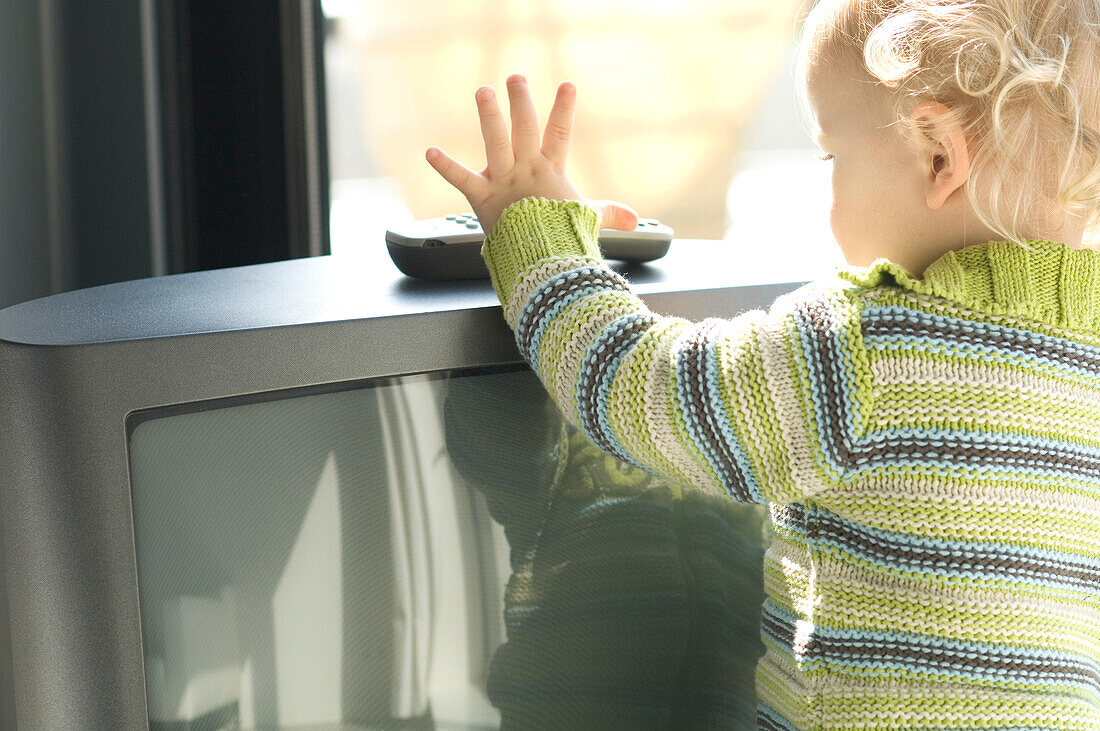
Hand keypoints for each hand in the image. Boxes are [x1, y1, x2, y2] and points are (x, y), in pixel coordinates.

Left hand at [425, 74, 637, 235]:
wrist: (545, 263)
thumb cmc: (564, 241)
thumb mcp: (588, 221)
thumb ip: (609, 213)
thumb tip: (636, 220)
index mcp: (551, 173)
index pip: (560, 134)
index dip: (564, 109)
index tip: (567, 85)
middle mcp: (527, 171)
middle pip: (525, 129)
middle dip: (521, 103)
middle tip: (516, 79)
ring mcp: (504, 183)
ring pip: (496, 143)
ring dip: (489, 117)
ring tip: (484, 92)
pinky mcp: (483, 199)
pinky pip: (462, 180)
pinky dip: (445, 166)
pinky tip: (430, 151)